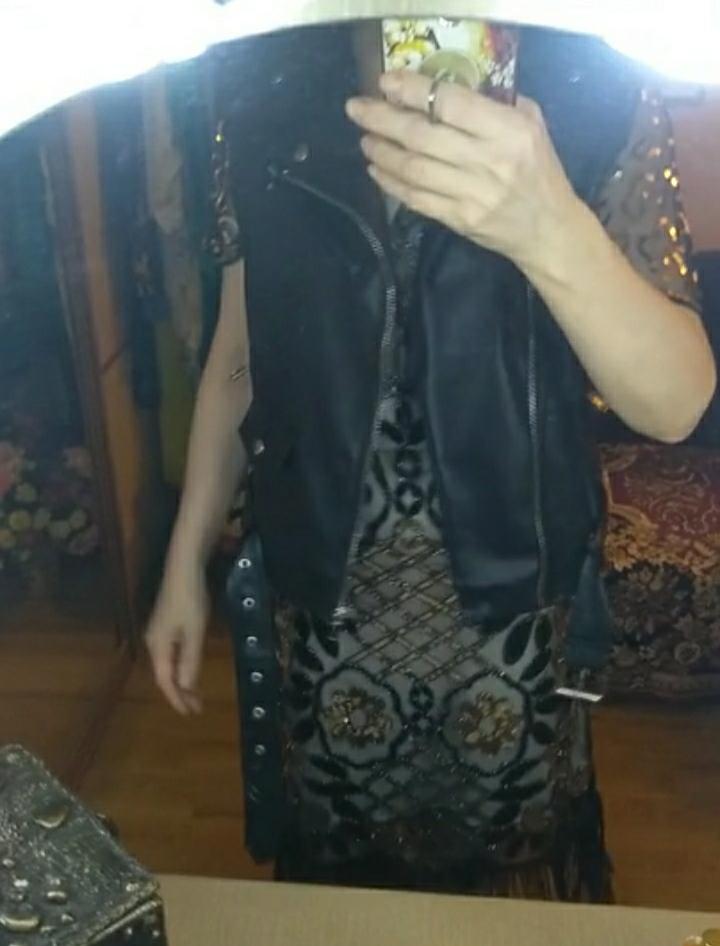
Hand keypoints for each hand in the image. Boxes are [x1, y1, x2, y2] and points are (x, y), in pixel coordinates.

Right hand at [145, 562, 208, 715]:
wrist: (184, 569)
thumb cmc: (190, 600)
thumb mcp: (194, 632)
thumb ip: (190, 660)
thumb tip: (185, 686)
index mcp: (158, 646)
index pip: (166, 681)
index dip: (177, 698)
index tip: (191, 713)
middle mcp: (153, 642)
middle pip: (164, 675)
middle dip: (179, 693)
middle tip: (196, 707)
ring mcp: (158, 633)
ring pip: (167, 665)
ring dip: (181, 681)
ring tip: (194, 694)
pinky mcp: (165, 624)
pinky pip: (171, 654)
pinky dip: (180, 667)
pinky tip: (189, 669)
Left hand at [346, 70, 580, 271]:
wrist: (547, 229)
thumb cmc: (539, 170)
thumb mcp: (530, 125)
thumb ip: (493, 104)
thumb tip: (444, 91)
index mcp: (507, 130)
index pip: (450, 104)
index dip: (412, 91)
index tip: (385, 83)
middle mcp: (488, 161)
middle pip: (422, 136)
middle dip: (383, 120)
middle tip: (356, 109)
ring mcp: (471, 194)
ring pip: (414, 169)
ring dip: (383, 152)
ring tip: (364, 139)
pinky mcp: (459, 219)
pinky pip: (417, 199)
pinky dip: (392, 184)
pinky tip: (377, 169)